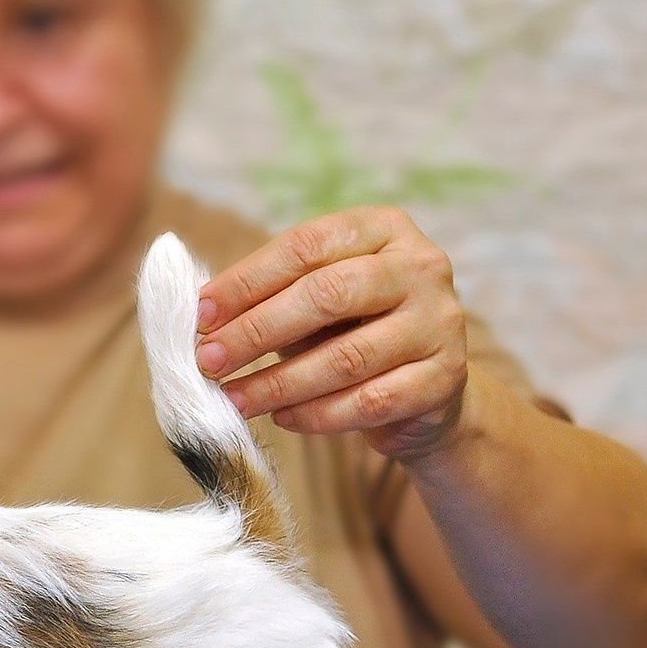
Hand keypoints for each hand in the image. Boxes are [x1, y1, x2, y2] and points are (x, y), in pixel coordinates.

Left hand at [196, 206, 469, 462]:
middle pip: (327, 294)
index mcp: (382, 228)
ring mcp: (440, 321)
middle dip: (257, 331)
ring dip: (279, 383)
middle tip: (209, 361)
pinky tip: (283, 419)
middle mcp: (420, 265)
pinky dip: (318, 415)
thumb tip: (202, 318)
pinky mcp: (446, 378)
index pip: (305, 246)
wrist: (425, 389)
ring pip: (347, 356)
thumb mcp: (315, 302)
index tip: (200, 316)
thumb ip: (269, 298)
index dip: (246, 281)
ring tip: (235, 399)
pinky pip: (371, 401)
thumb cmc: (353, 331)